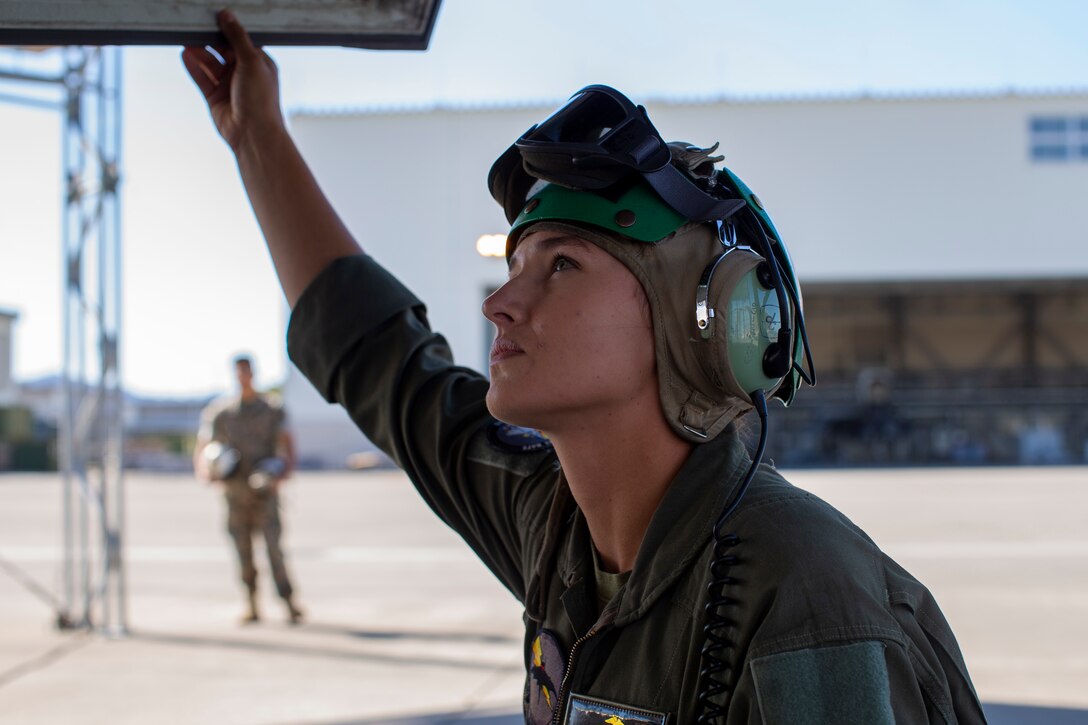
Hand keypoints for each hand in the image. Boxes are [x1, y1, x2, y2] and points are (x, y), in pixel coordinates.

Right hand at [181, 9, 283, 151]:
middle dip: (210, 40)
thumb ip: (237, 37)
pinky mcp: (215, 97)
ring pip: (210, 64)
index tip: (213, 18)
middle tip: (195, 26)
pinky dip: (193, 66)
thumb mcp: (251, 61)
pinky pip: (202, 78)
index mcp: (259, 64)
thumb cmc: (261, 101)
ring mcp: (229, 86)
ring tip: (187, 38)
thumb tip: (227, 16)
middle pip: (223, 51)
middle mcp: (244, 74)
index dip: (227, 31)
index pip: (241, 42)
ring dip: (199, 52)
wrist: (253, 134)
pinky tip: (185, 54)